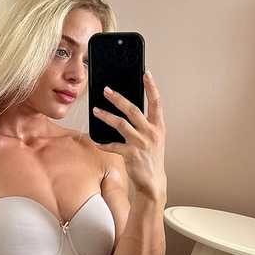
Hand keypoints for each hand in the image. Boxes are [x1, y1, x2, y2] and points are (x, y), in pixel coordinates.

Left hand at [93, 70, 166, 198]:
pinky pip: (113, 145)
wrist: (153, 180)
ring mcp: (141, 143)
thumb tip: (130, 108)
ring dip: (106, 116)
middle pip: (133, 110)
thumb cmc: (152, 158)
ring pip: (120, 124)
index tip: (146, 74)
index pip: (156, 102)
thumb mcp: (155, 138)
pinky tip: (97, 141)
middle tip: (106, 90)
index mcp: (158, 127)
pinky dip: (104, 143)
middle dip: (118, 98)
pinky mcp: (130, 154)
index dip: (151, 87)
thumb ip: (146, 124)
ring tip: (96, 111)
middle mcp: (151, 133)